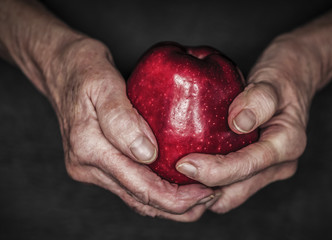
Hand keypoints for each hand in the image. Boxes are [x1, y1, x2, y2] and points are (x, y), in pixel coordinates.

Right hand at [47, 38, 216, 220]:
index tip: (206, 192)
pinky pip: (130, 184)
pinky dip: (154, 190)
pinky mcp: (96, 163)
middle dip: (177, 206)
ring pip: (134, 197)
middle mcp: (87, 165)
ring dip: (167, 203)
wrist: (59, 67)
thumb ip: (121, 118)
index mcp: (89, 147)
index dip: (175, 198)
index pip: (139, 186)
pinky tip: (175, 184)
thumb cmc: (82, 67)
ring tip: (199, 197)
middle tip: (210, 197)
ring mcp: (90, 167)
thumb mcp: (101, 81)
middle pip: (139, 199)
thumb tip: (146, 154)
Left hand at [176, 0, 331, 212]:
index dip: (214, 170)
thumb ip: (259, 100)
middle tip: (170, 180)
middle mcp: (280, 165)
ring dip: (204, 191)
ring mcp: (268, 170)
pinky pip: (229, 185)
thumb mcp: (272, 81)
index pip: (247, 166)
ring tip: (175, 181)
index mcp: (288, 144)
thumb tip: (239, 124)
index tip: (183, 163)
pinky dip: (208, 183)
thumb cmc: (281, 78)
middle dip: (203, 190)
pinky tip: (188, 170)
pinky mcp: (255, 169)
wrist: (293, 80)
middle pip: (236, 191)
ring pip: (231, 194)